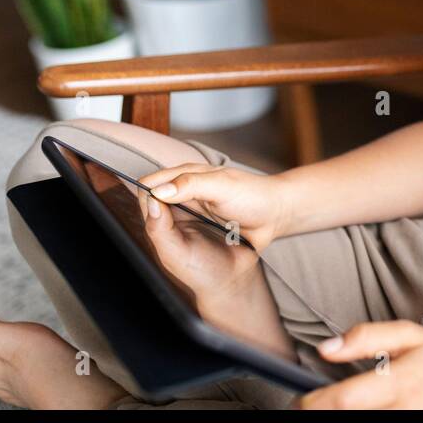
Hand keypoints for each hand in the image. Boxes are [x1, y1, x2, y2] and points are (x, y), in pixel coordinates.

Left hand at [137, 182, 260, 310]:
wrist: (235, 279)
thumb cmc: (203, 272)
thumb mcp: (176, 255)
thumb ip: (159, 230)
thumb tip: (152, 199)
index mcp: (160, 224)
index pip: (148, 194)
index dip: (157, 184)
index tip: (172, 181)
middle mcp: (175, 214)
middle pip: (170, 184)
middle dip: (180, 177)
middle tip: (195, 176)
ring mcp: (197, 209)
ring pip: (191, 183)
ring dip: (199, 179)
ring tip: (210, 179)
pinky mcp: (216, 207)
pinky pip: (210, 189)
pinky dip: (214, 185)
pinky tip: (222, 186)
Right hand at [142, 163, 291, 251]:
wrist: (275, 215)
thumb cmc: (253, 195)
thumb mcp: (222, 186)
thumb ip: (191, 185)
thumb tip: (158, 191)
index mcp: (185, 175)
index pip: (150, 185)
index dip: (146, 198)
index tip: (155, 216)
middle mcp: (182, 191)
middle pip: (151, 204)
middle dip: (152, 218)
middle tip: (164, 234)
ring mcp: (188, 209)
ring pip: (160, 220)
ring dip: (161, 230)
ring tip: (170, 242)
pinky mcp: (195, 225)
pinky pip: (175, 232)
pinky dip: (173, 238)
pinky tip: (178, 247)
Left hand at [295, 322, 422, 409]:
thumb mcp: (409, 335)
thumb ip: (366, 336)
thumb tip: (326, 347)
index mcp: (399, 383)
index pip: (346, 400)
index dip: (315, 402)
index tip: (302, 398)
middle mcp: (401, 412)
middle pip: (345, 420)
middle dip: (322, 412)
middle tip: (313, 403)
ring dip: (339, 418)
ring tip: (337, 406)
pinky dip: (357, 421)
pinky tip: (356, 411)